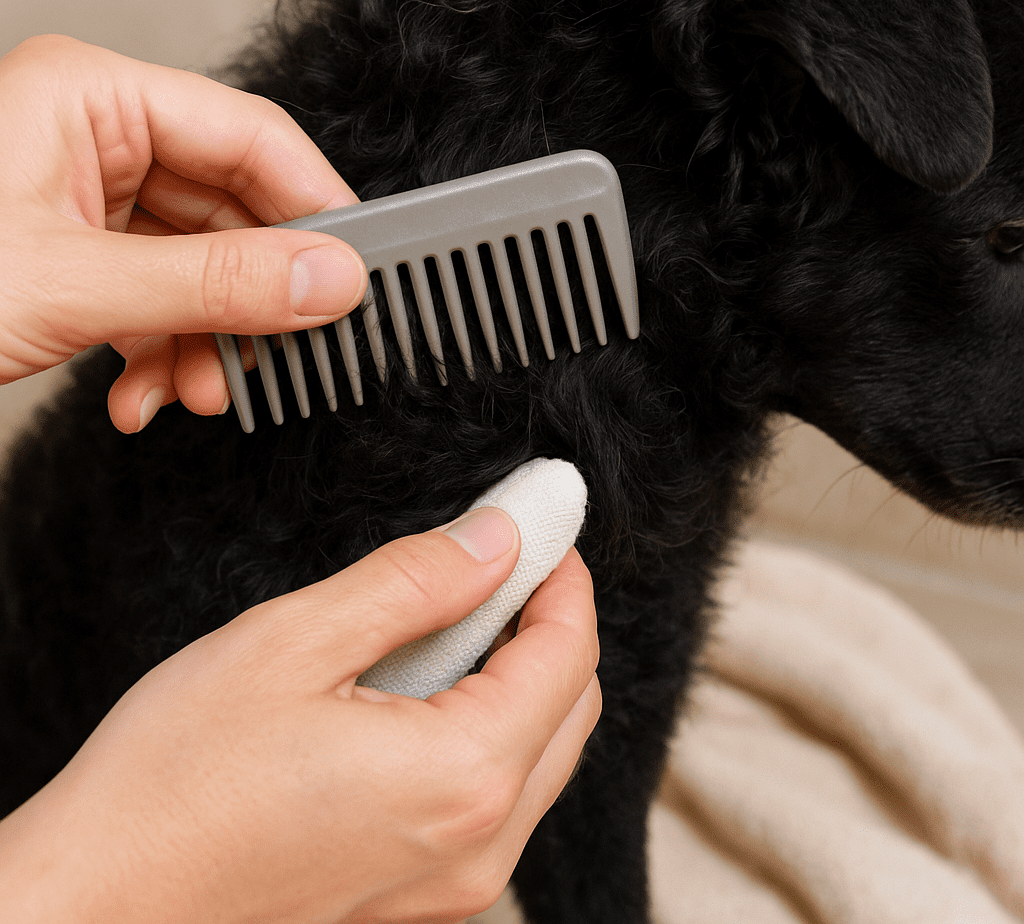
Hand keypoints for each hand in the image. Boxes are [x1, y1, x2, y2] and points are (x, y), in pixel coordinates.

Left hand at [0, 34, 367, 432]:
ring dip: (207, 343)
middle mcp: (95, 141)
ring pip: (199, 269)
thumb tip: (331, 280)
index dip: (314, 205)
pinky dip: (164, 357)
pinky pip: (159, 301)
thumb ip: (215, 284)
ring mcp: (86, 202)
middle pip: (229, 213)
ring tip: (198, 394)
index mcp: (90, 98)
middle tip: (283, 352)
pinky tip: (144, 399)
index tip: (356, 271)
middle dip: (249, 301)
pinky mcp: (79, 259)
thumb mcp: (73, 286)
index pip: (249, 135)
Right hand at [0, 508, 600, 923]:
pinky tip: (419, 693)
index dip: (562, 578)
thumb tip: (499, 538)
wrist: (99, 900)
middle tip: (497, 564)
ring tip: (448, 622)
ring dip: (519, 676)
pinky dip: (486, 730)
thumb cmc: (178, 779)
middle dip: (548, 624)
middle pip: (569, 707)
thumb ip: (416, 582)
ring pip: (540, 754)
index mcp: (463, 777)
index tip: (539, 527)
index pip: (569, 655)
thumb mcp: (296, 642)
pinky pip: (495, 798)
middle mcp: (480, 844)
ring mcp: (454, 883)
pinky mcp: (421, 897)